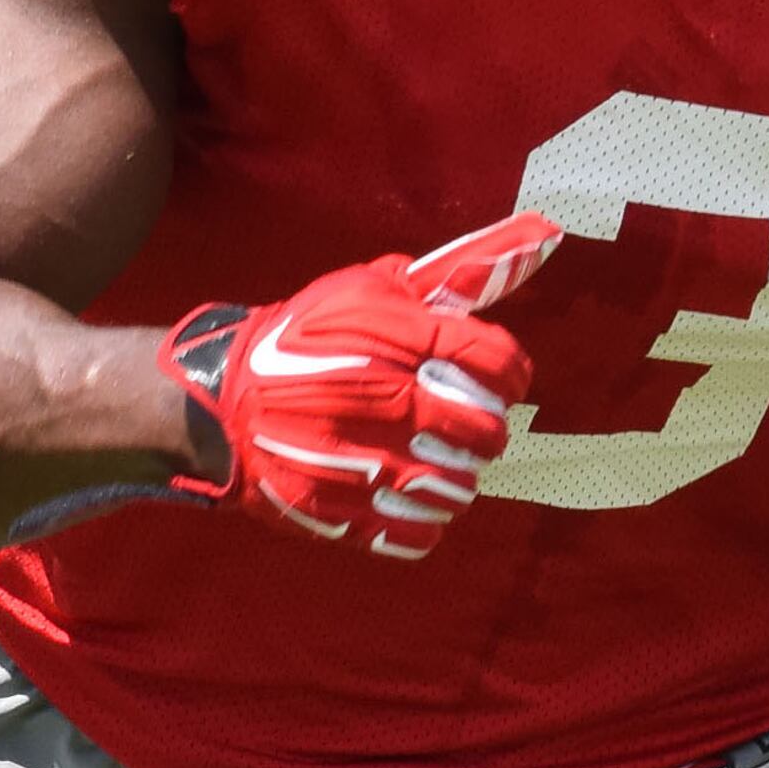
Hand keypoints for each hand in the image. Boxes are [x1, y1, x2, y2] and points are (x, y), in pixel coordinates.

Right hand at [164, 212, 558, 557]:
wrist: (223, 399)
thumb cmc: (311, 336)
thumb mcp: (377, 286)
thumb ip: (463, 269)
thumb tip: (546, 232)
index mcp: (391, 337)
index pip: (497, 363)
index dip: (510, 374)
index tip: (494, 380)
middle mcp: (378, 399)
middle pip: (484, 433)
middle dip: (482, 430)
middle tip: (459, 424)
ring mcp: (356, 462)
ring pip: (456, 490)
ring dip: (453, 478)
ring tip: (430, 461)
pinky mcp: (336, 512)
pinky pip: (416, 535)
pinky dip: (420, 523)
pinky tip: (403, 498)